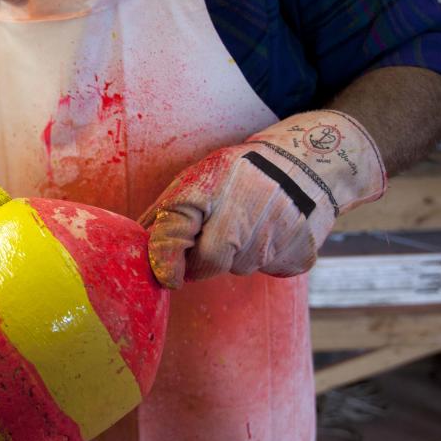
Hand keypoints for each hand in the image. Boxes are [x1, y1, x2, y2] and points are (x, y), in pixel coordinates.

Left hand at [139, 111, 386, 288]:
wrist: (308, 162)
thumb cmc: (240, 173)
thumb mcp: (199, 178)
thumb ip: (166, 214)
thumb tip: (132, 244)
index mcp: (208, 188)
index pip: (176, 232)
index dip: (166, 258)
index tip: (167, 278)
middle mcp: (241, 212)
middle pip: (207, 264)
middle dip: (202, 259)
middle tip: (214, 235)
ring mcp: (274, 234)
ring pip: (239, 268)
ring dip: (237, 255)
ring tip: (251, 221)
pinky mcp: (299, 253)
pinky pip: (270, 269)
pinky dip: (267, 256)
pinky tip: (274, 229)